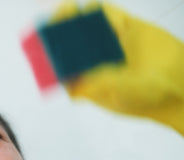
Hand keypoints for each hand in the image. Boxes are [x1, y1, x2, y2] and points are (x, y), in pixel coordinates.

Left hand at [57, 2, 183, 134]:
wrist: (181, 86)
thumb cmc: (146, 98)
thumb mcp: (118, 94)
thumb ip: (98, 85)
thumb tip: (75, 84)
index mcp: (86, 82)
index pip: (61, 67)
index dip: (50, 55)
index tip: (42, 44)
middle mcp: (95, 62)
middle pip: (71, 43)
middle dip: (61, 31)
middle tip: (55, 18)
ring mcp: (110, 45)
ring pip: (88, 27)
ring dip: (76, 17)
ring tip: (66, 7)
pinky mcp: (128, 30)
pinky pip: (111, 17)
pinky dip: (103, 12)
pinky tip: (93, 8)